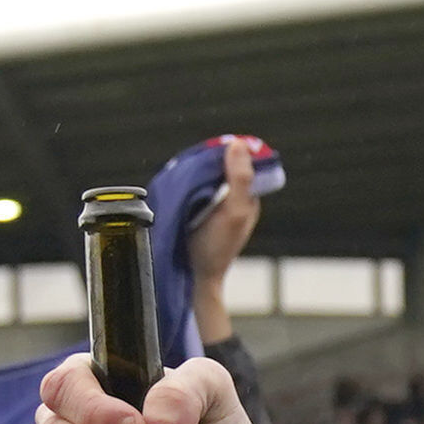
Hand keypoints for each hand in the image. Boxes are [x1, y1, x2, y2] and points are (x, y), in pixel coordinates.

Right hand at [186, 137, 264, 343]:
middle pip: (224, 169)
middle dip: (209, 160)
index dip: (229, 151)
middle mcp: (234, 201)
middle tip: (191, 157)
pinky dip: (186, 184)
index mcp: (247, 198)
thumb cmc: (216, 247)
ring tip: (181, 167)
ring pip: (207, 179)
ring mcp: (215, 208)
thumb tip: (238, 144)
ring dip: (196, 172)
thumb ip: (240, 179)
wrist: (194, 278)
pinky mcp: (197, 215)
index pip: (243, 163)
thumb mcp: (233, 210)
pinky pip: (193, 191)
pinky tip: (176, 182)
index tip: (210, 147)